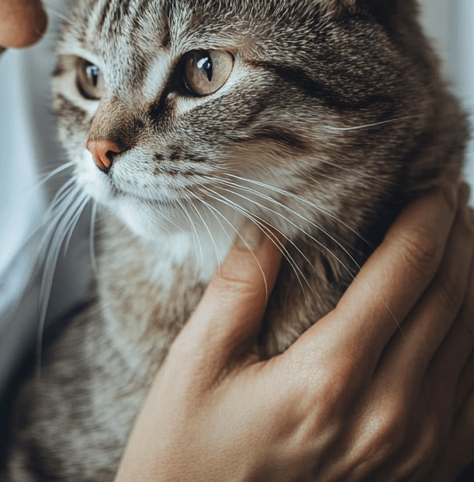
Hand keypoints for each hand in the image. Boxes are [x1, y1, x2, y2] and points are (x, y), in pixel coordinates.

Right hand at [114, 182, 473, 481]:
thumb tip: (268, 221)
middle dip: (461, 240)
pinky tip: (465, 316)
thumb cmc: (189, 452)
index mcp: (329, 377)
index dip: (427, 220)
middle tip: (453, 197)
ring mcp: (415, 451)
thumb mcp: (197, 364)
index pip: (403, 275)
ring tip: (465, 241)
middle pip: (451, 302)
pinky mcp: (421, 473)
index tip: (432, 182)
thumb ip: (239, 287)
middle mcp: (388, 415)